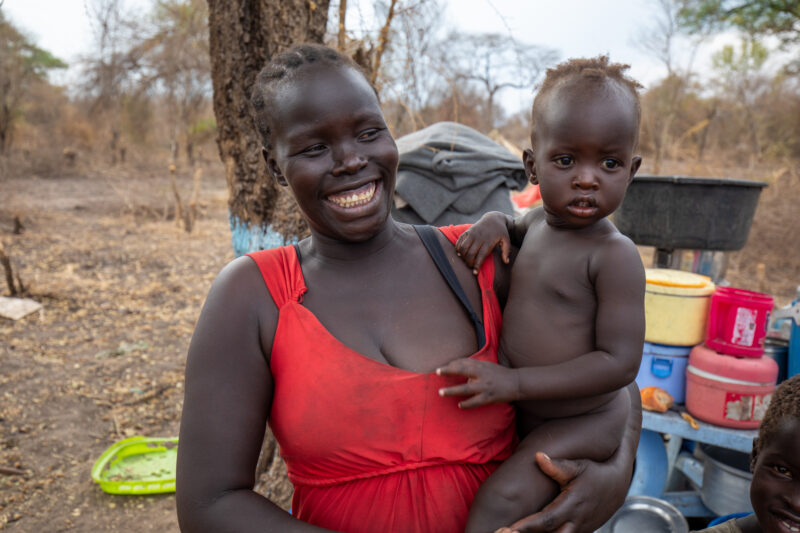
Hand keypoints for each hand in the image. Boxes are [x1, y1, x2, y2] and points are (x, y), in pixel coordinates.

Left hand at [436, 358, 518, 407]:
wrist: (516, 382)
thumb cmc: (500, 373)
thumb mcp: (487, 366)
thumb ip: (473, 366)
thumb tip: (457, 367)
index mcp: (481, 366)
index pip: (463, 362)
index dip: (452, 364)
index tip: (441, 368)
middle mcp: (482, 375)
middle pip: (462, 371)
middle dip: (449, 371)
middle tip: (437, 372)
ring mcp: (485, 387)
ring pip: (466, 389)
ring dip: (452, 391)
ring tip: (441, 392)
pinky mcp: (489, 397)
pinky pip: (475, 402)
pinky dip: (466, 404)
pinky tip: (459, 405)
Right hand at [456, 212, 511, 273]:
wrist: (493, 218)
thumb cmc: (500, 232)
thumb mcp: (506, 240)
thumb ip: (506, 251)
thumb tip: (506, 262)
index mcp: (488, 242)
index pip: (480, 256)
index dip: (477, 265)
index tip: (475, 272)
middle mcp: (479, 238)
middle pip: (470, 254)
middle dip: (468, 262)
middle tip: (470, 266)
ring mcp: (472, 234)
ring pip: (463, 248)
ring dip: (462, 256)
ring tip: (464, 260)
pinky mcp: (467, 231)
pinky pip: (459, 241)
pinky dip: (458, 248)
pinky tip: (460, 253)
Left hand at [497, 452, 628, 532]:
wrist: (617, 485)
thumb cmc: (594, 473)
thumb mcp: (578, 466)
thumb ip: (557, 466)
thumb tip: (538, 456)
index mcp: (572, 505)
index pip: (547, 520)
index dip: (529, 526)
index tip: (511, 528)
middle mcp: (576, 521)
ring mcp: (580, 529)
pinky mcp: (581, 531)